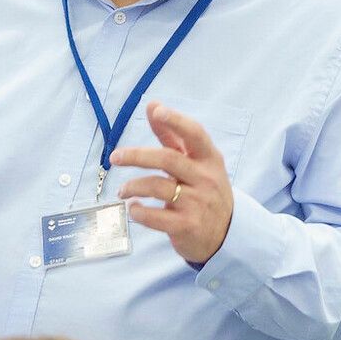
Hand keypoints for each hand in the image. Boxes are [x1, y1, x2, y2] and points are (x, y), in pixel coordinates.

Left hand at [111, 102, 233, 265]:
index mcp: (209, 159)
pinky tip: (133, 208)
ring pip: (157, 187)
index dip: (176, 120)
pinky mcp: (187, 226)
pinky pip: (155, 217)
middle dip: (137, 155)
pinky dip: (138, 212)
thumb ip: (173, 136)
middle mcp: (206, 178)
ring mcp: (198, 203)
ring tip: (122, 191)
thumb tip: (153, 105)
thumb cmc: (204, 191)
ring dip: (132, 187)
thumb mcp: (196, 163)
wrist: (225, 234)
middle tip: (115, 157)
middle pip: (168, 159)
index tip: (156, 110)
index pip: (194, 134)